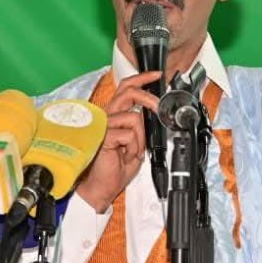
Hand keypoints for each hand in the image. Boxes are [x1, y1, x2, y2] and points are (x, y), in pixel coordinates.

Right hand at [76, 71, 160, 212]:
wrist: (102, 187)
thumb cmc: (115, 168)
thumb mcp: (135, 144)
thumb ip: (140, 127)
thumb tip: (150, 113)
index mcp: (113, 116)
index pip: (125, 88)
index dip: (141, 78)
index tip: (156, 75)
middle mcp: (106, 117)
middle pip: (128, 92)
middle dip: (148, 98)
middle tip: (158, 106)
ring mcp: (103, 126)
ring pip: (133, 117)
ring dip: (140, 138)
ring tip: (133, 151)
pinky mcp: (104, 136)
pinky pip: (129, 134)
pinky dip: (134, 147)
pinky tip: (125, 156)